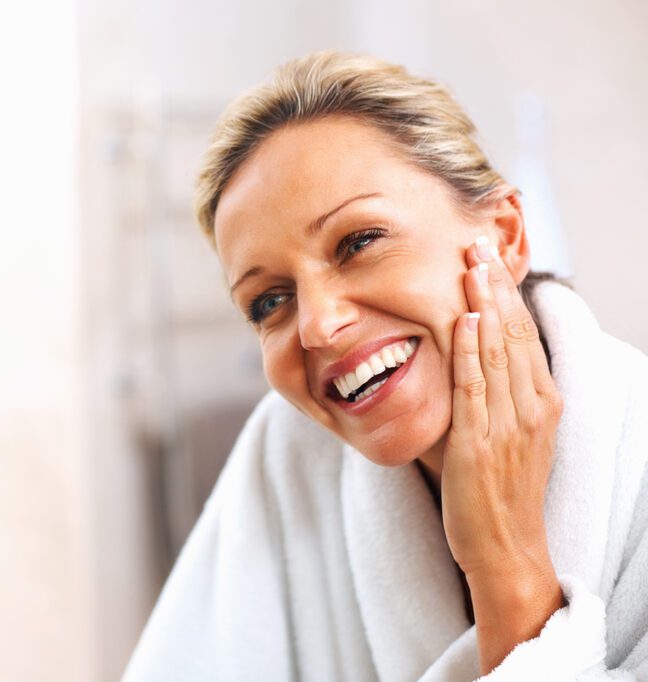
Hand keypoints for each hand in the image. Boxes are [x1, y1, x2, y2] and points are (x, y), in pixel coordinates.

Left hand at [442, 239, 563, 671]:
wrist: (506, 549)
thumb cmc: (498, 493)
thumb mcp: (505, 435)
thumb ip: (492, 395)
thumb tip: (468, 354)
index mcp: (540, 403)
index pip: (523, 335)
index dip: (506, 294)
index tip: (489, 259)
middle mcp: (532, 408)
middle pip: (514, 333)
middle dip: (496, 286)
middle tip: (478, 243)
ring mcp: (510, 426)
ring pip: (499, 352)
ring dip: (485, 304)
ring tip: (473, 264)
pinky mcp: (482, 444)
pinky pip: (477, 388)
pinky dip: (474, 351)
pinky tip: (469, 319)